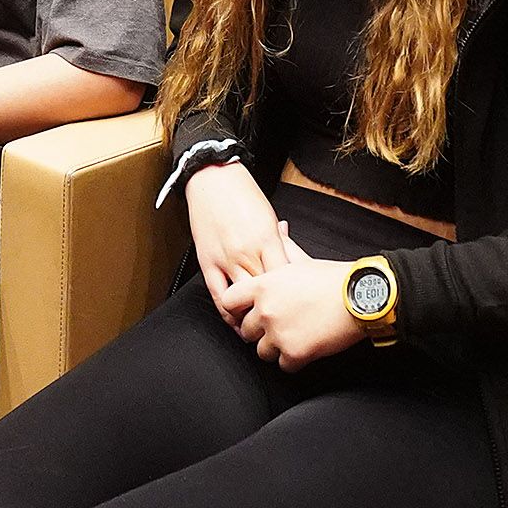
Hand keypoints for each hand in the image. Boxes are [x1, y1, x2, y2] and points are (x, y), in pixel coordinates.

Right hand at [185, 162, 291, 328]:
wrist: (212, 178)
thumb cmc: (243, 193)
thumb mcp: (269, 217)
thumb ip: (279, 242)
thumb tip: (291, 260)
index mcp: (267, 240)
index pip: (285, 278)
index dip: (293, 297)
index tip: (299, 308)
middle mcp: (247, 252)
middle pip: (266, 293)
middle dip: (275, 310)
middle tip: (284, 324)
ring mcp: (226, 259)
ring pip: (242, 299)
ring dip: (253, 317)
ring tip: (262, 329)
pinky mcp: (208, 262)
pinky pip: (218, 295)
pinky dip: (228, 312)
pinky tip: (236, 321)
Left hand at [225, 255, 362, 370]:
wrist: (360, 298)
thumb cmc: (332, 278)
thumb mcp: (302, 258)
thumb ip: (283, 247)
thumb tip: (280, 228)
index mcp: (262, 285)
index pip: (228, 301)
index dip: (238, 308)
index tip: (248, 311)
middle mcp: (265, 310)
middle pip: (246, 330)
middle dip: (261, 329)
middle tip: (279, 325)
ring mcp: (279, 334)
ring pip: (262, 351)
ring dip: (275, 346)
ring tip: (293, 335)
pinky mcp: (295, 354)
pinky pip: (283, 365)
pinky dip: (294, 360)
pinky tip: (305, 346)